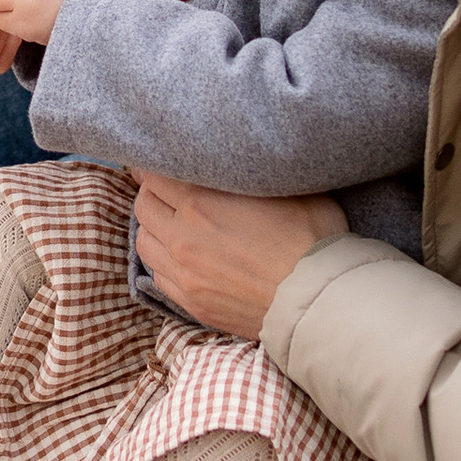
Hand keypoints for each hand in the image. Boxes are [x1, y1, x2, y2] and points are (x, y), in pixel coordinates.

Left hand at [133, 175, 347, 340]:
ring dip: (154, 228)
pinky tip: (181, 256)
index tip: (161, 165)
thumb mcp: (287, 187)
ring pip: (145, 242)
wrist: (316, 301)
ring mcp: (183, 273)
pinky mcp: (191, 302)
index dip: (156, 168)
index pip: (154, 176)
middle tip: (170, 192)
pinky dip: (163, 261)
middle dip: (153, 194)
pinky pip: (158, 275)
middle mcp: (182, 236)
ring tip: (172, 224)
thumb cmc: (311, 240)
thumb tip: (241, 159)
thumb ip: (252, 171)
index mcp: (199, 202)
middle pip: (144, 206)